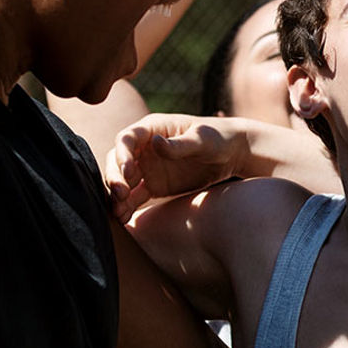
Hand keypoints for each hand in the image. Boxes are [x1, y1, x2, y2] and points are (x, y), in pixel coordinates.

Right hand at [106, 114, 252, 221]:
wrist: (232, 154)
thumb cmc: (218, 138)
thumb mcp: (202, 139)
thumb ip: (180, 144)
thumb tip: (154, 142)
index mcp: (152, 128)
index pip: (127, 139)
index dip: (122, 154)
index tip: (128, 171)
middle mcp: (144, 148)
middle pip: (118, 161)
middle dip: (115, 177)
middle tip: (121, 194)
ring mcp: (147, 167)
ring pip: (123, 181)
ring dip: (117, 196)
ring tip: (118, 212)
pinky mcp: (154, 185)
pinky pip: (135, 196)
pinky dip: (128, 206)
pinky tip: (124, 218)